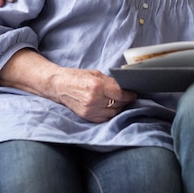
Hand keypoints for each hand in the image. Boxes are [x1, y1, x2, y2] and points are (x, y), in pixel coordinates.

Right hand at [0, 49, 136, 122]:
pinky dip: (110, 113)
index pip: (121, 93)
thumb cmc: (78, 76)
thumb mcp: (96, 74)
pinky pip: (105, 118)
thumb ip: (111, 81)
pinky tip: (111, 107)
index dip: (130, 94)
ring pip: (113, 112)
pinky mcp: (86, 116)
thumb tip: (125, 87)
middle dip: (126, 101)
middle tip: (129, 97)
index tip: (134, 93)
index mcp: (97, 86)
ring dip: (119, 108)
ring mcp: (90, 110)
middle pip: (118, 104)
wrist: (59, 86)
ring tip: (121, 102)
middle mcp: (94, 99)